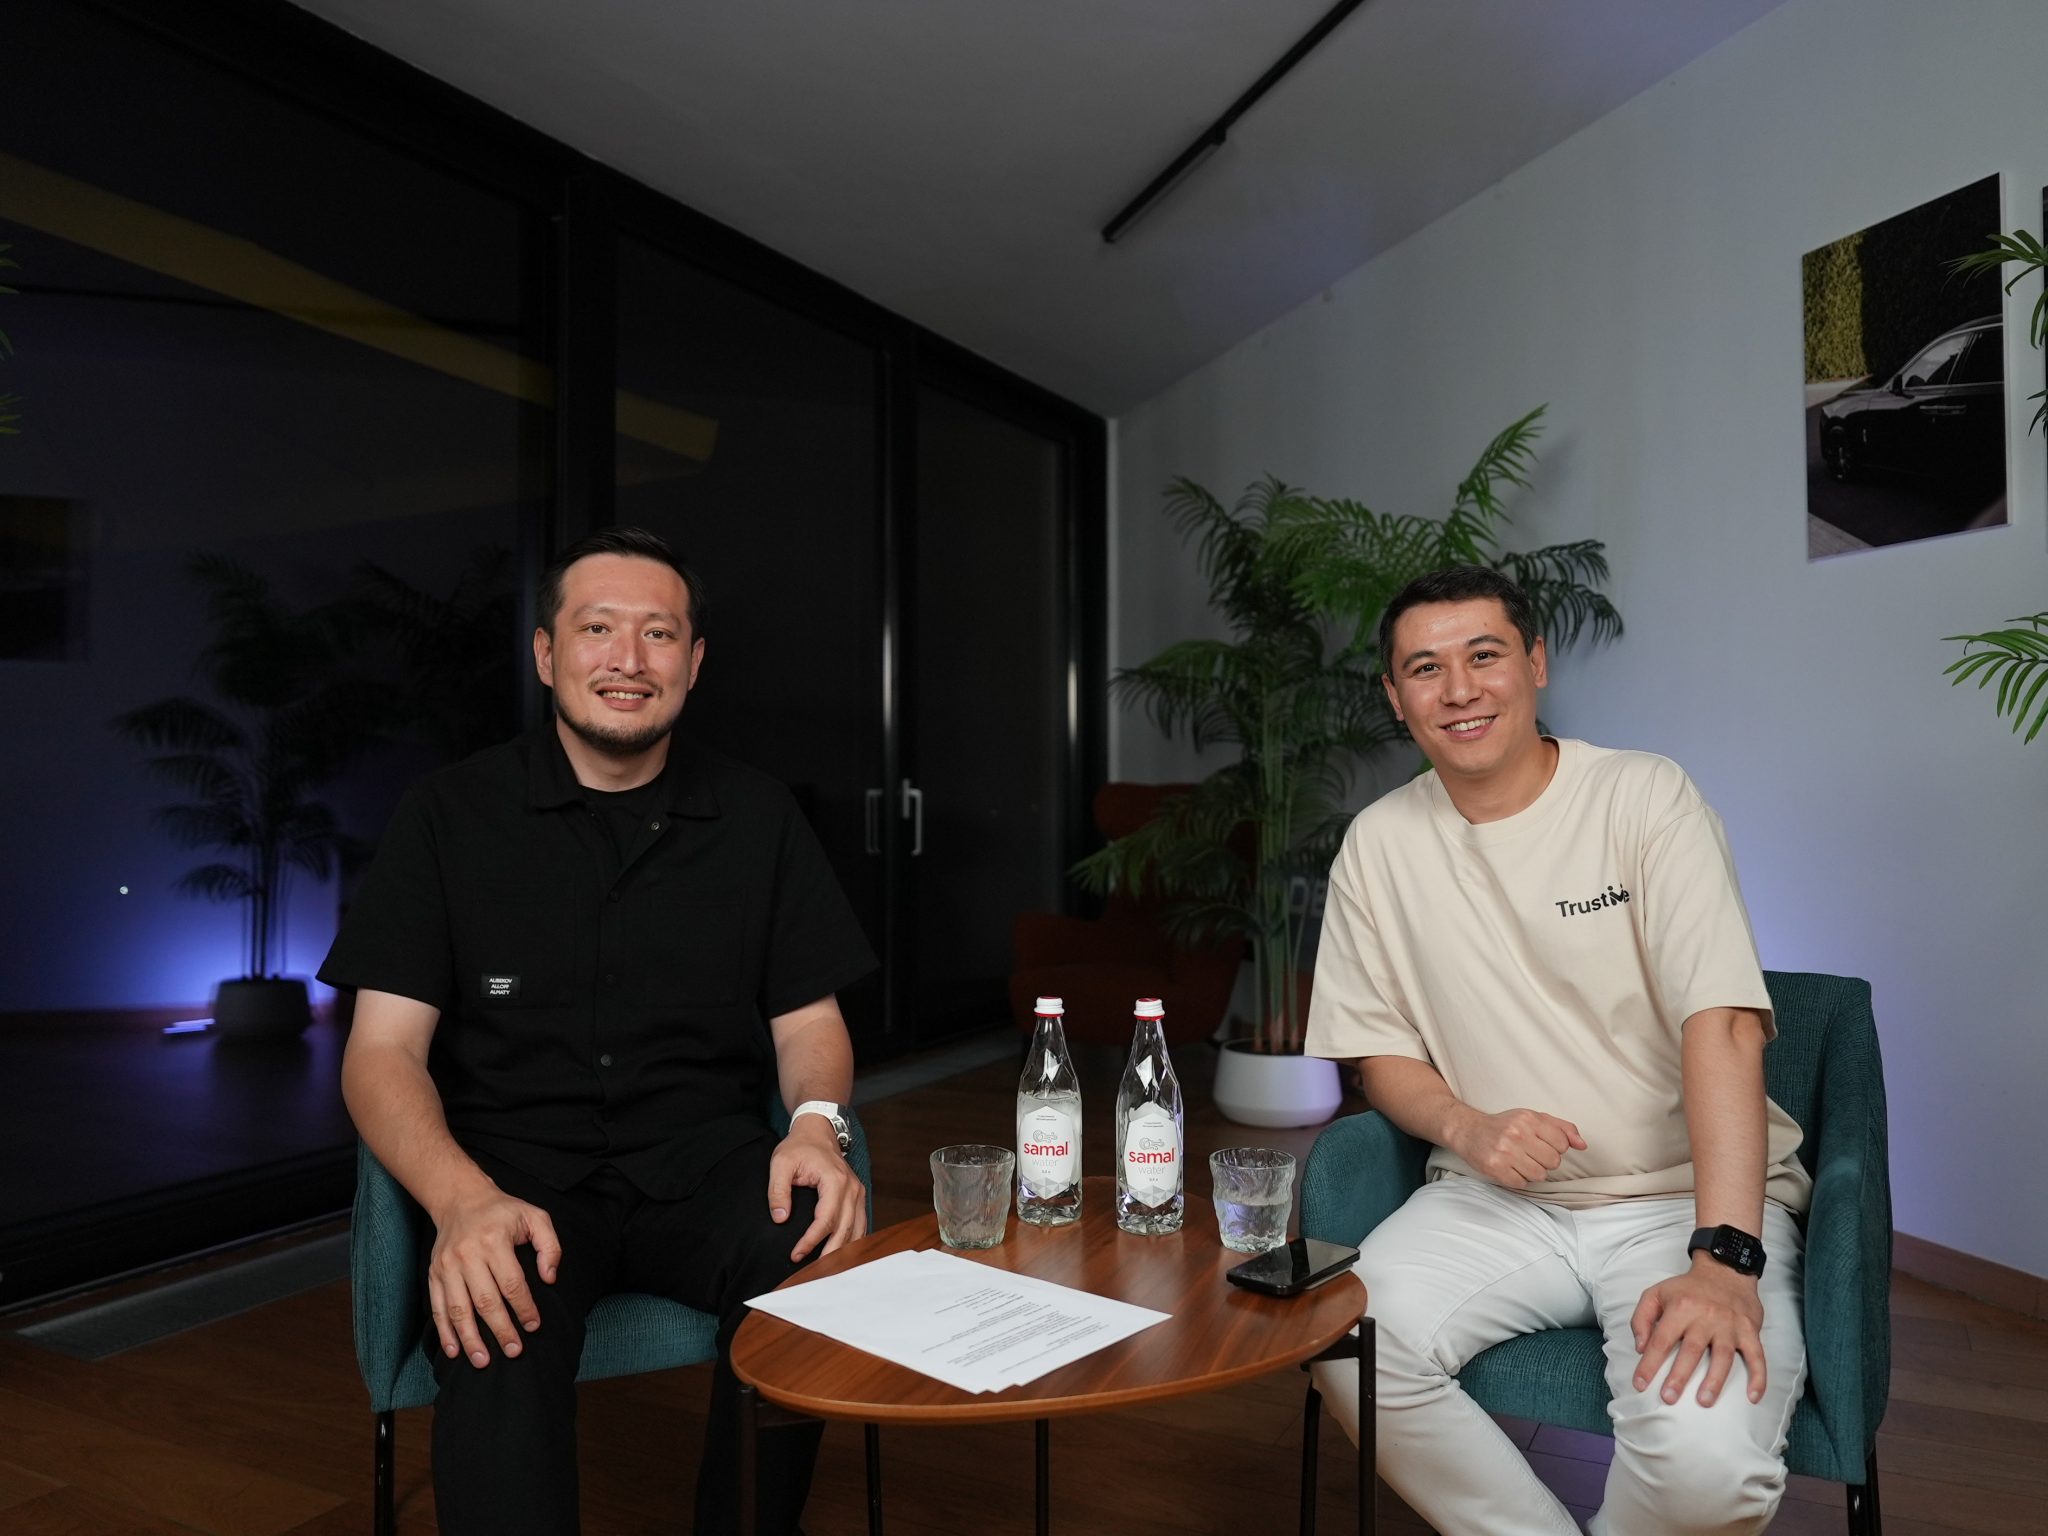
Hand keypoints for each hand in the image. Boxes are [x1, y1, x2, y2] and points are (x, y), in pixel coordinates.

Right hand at [426, 1186, 561, 1369]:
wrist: (460, 1199)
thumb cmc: (503, 1212)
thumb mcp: (535, 1217)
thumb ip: (549, 1246)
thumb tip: (550, 1278)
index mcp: (494, 1241)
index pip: (512, 1283)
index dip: (524, 1308)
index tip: (534, 1326)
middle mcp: (467, 1255)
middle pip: (486, 1301)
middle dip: (501, 1330)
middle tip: (515, 1352)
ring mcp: (447, 1266)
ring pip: (459, 1309)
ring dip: (471, 1339)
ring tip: (483, 1361)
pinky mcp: (434, 1274)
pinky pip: (438, 1307)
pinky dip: (445, 1332)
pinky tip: (454, 1351)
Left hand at [770, 1115, 866, 1261]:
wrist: (818, 1131)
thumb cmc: (799, 1147)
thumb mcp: (781, 1163)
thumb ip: (777, 1191)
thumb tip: (780, 1219)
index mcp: (834, 1180)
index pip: (826, 1219)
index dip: (811, 1241)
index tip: (795, 1255)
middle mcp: (852, 1188)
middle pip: (845, 1230)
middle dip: (830, 1255)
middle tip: (813, 1274)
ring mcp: (858, 1193)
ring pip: (857, 1231)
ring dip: (844, 1252)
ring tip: (827, 1271)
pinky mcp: (858, 1197)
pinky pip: (860, 1224)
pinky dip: (853, 1242)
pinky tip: (841, 1257)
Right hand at [1443, 1106, 1586, 1187]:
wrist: (1468, 1131)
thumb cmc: (1504, 1125)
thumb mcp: (1533, 1118)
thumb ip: (1562, 1128)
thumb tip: (1583, 1144)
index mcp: (1528, 1119)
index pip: (1562, 1143)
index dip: (1556, 1147)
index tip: (1543, 1144)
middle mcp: (1517, 1134)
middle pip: (1553, 1161)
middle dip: (1545, 1161)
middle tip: (1530, 1154)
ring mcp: (1504, 1152)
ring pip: (1539, 1175)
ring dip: (1532, 1172)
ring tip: (1520, 1162)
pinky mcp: (1495, 1168)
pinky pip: (1521, 1184)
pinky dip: (1518, 1179)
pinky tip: (1509, 1168)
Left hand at [1629, 1257, 1767, 1406]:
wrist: (1725, 1270)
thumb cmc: (1687, 1288)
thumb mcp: (1656, 1294)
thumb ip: (1642, 1319)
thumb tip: (1640, 1348)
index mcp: (1680, 1308)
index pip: (1661, 1340)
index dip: (1649, 1364)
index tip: (1640, 1385)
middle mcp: (1705, 1317)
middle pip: (1691, 1351)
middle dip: (1678, 1376)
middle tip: (1668, 1398)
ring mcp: (1729, 1325)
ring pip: (1722, 1356)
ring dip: (1714, 1381)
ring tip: (1704, 1401)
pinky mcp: (1749, 1331)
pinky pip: (1757, 1356)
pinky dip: (1758, 1377)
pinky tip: (1753, 1397)